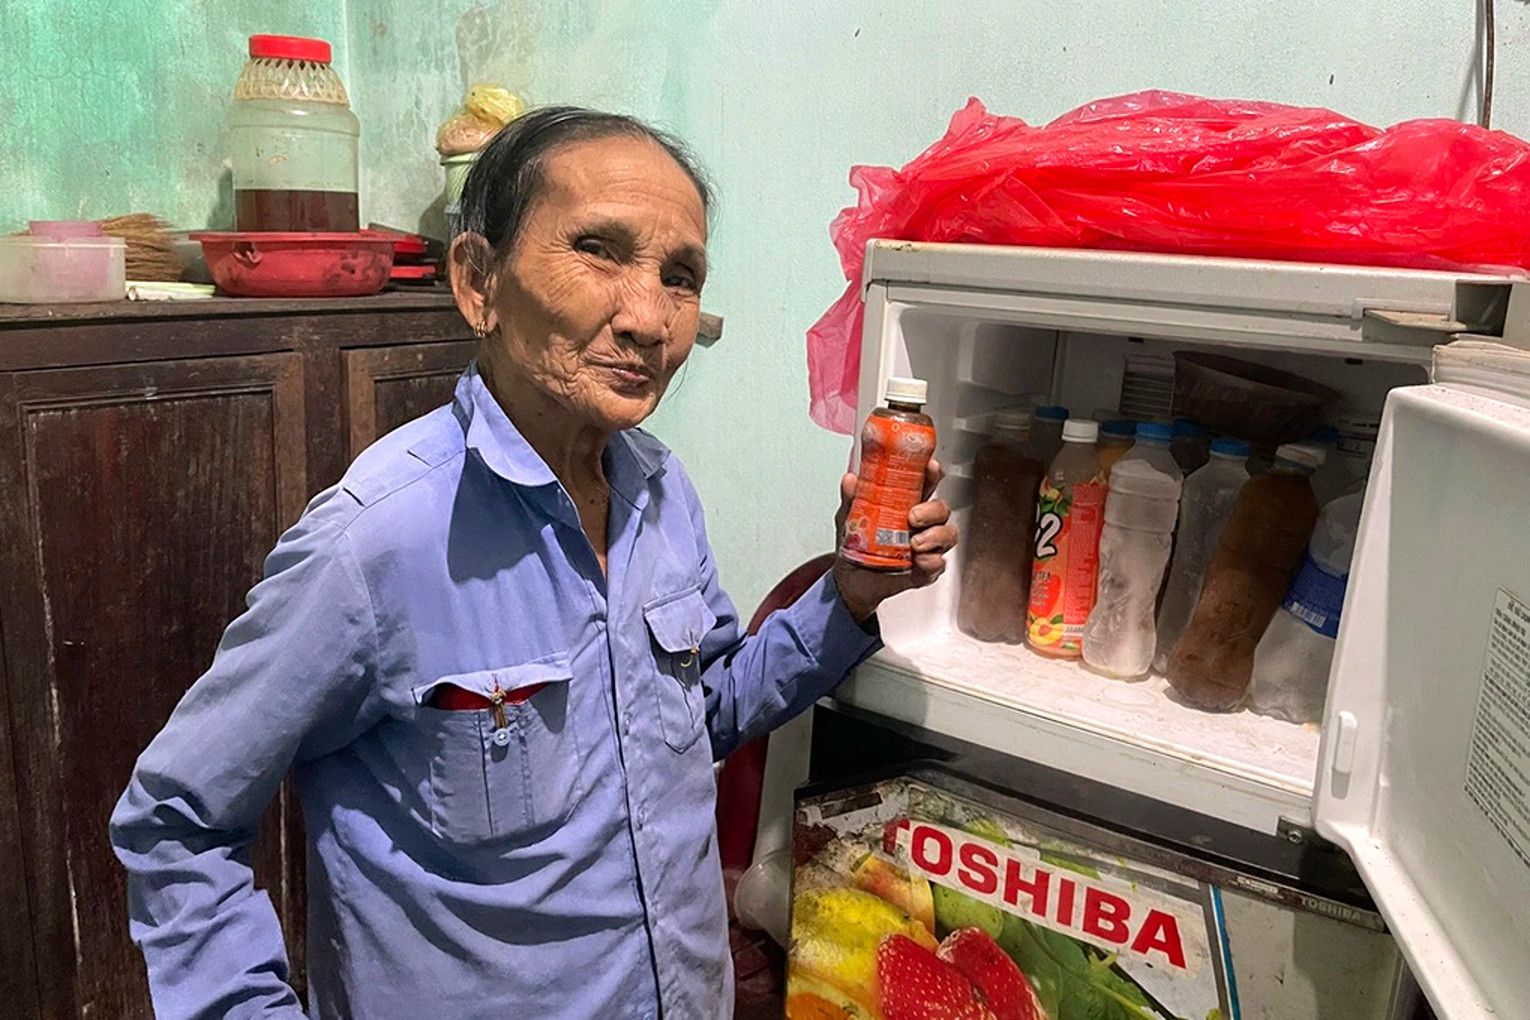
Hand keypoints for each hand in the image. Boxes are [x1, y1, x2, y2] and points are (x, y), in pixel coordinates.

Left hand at [832, 459, 956, 622]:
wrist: (849, 580)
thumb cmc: (856, 544)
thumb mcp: (849, 516)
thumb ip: (852, 498)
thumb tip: (850, 481)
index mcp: (907, 503)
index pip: (927, 483)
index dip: (933, 473)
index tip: (931, 467)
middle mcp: (921, 523)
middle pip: (941, 509)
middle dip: (932, 510)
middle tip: (913, 516)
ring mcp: (926, 545)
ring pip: (947, 534)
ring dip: (935, 536)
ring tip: (915, 542)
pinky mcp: (926, 569)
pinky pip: (939, 563)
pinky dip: (932, 561)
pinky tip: (920, 560)